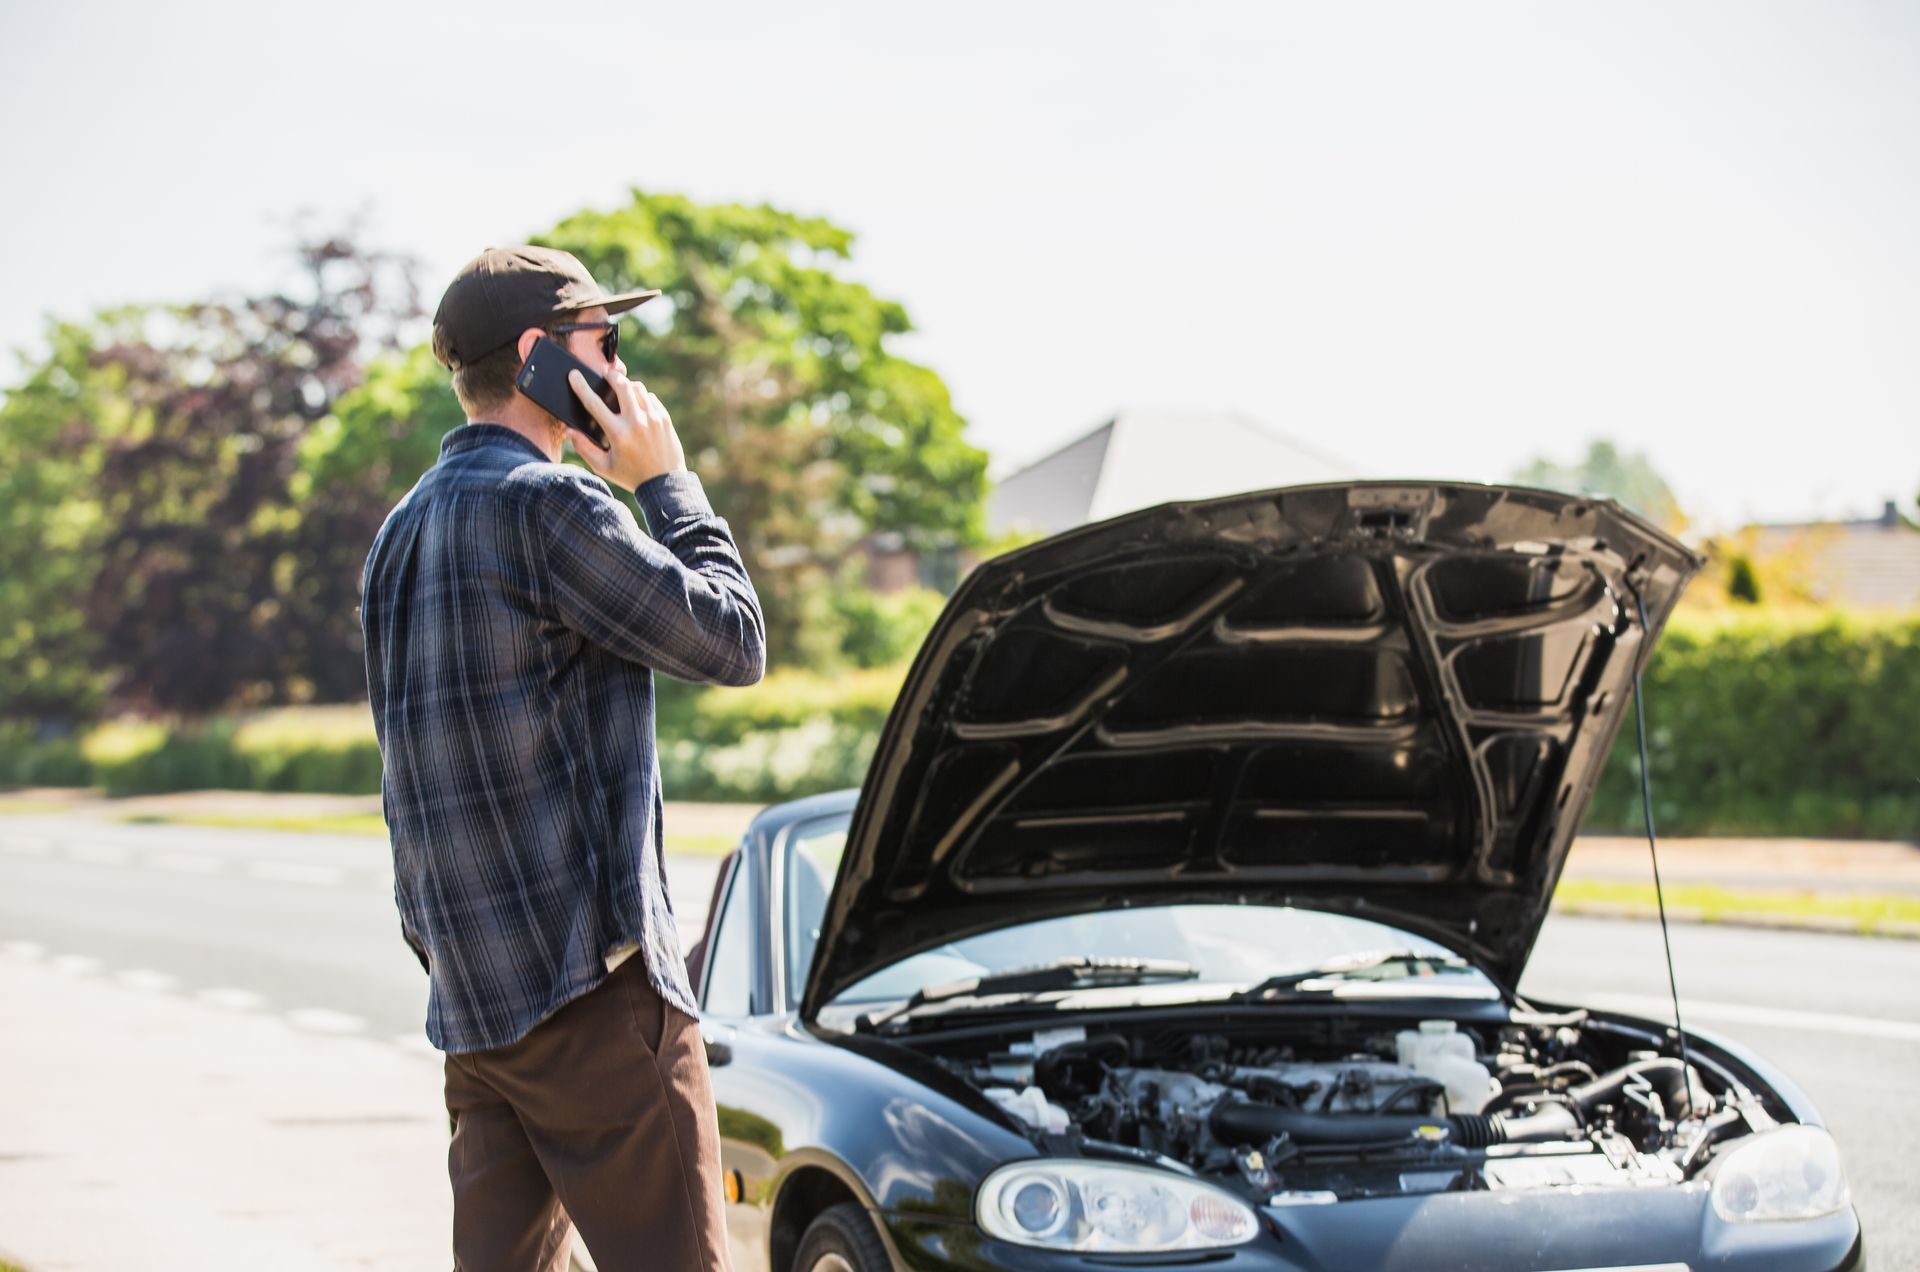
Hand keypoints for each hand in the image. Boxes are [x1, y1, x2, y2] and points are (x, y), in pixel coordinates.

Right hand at [568, 368, 686, 491]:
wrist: (664, 484)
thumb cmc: (630, 476)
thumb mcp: (603, 467)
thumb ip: (584, 448)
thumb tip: (569, 431)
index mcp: (617, 434)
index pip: (594, 403)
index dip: (581, 386)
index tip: (574, 375)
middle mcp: (636, 422)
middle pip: (621, 385)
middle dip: (611, 376)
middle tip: (605, 375)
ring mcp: (653, 419)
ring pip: (638, 388)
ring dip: (627, 386)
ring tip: (622, 391)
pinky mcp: (665, 419)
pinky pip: (650, 398)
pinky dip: (641, 398)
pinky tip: (637, 405)